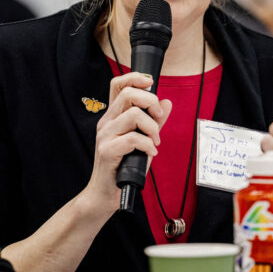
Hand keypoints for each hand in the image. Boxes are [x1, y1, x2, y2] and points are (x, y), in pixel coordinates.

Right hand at [84, 71, 171, 214]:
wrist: (105, 194)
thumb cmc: (123, 167)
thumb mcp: (143, 141)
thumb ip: (154, 122)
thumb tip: (167, 103)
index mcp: (113, 117)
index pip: (117, 85)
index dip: (134, 77)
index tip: (150, 83)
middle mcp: (107, 122)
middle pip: (128, 94)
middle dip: (151, 101)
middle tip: (158, 117)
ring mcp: (105, 136)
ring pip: (133, 115)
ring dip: (152, 128)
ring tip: (155, 142)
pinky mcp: (107, 151)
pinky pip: (133, 139)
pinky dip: (148, 145)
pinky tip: (150, 153)